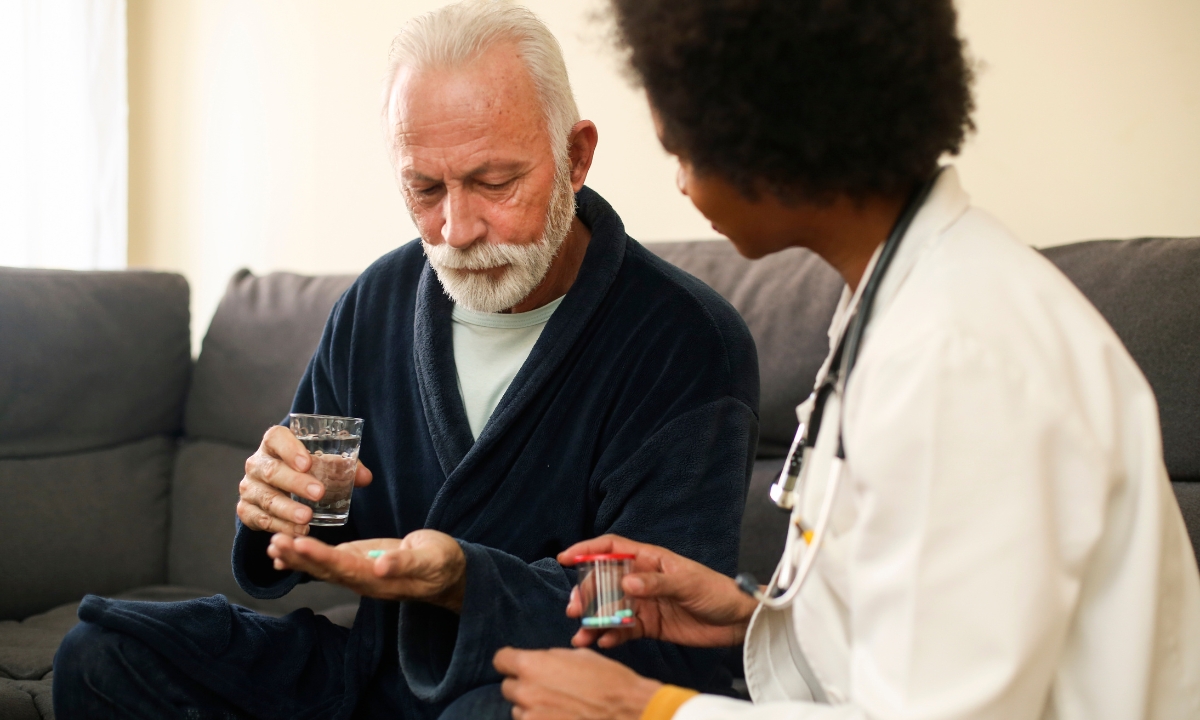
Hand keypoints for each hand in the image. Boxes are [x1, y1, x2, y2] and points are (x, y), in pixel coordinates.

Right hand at [237, 425, 372, 535]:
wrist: (280, 487)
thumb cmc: (307, 469)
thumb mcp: (324, 462)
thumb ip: (345, 467)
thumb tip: (365, 477)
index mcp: (274, 443)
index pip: (276, 438)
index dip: (290, 449)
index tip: (308, 463)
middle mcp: (257, 463)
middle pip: (272, 471)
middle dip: (295, 483)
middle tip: (318, 493)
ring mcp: (250, 487)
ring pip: (266, 498)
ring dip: (287, 510)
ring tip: (308, 519)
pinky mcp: (246, 509)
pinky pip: (259, 519)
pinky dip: (279, 526)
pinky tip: (297, 531)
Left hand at [267, 529, 467, 610]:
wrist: (447, 573)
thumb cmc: (442, 563)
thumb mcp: (430, 559)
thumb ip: (406, 563)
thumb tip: (380, 566)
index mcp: (379, 579)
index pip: (345, 567)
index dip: (321, 557)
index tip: (299, 544)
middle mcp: (363, 580)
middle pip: (326, 571)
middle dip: (299, 558)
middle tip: (275, 543)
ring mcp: (359, 573)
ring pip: (323, 568)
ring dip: (297, 558)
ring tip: (273, 546)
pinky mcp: (358, 563)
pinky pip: (329, 563)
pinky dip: (306, 558)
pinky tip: (287, 554)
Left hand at [494, 647, 660, 719]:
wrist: (628, 713)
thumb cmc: (609, 682)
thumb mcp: (579, 656)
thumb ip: (550, 659)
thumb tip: (540, 663)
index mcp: (532, 665)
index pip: (501, 660)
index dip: (511, 661)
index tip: (519, 665)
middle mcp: (525, 692)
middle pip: (509, 687)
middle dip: (524, 686)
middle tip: (547, 689)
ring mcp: (530, 718)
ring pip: (519, 710)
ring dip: (532, 708)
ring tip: (559, 707)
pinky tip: (562, 717)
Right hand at [561, 535, 757, 649]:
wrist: (738, 621)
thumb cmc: (716, 591)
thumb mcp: (688, 583)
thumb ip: (657, 584)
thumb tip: (626, 584)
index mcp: (650, 559)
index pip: (612, 548)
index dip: (588, 550)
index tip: (566, 558)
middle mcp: (643, 579)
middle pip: (604, 582)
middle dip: (586, 594)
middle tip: (575, 609)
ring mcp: (644, 603)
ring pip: (610, 609)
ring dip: (594, 620)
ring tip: (582, 635)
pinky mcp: (650, 625)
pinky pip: (623, 630)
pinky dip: (611, 636)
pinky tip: (604, 643)